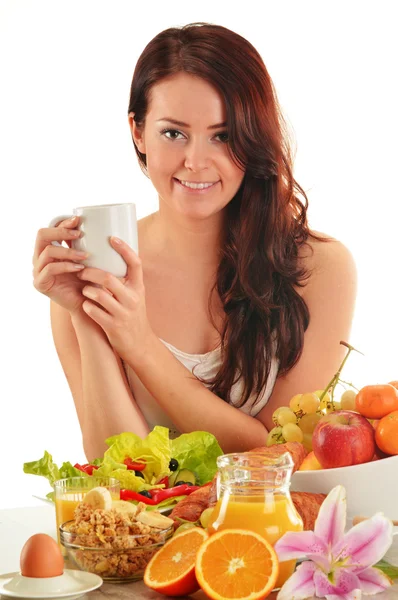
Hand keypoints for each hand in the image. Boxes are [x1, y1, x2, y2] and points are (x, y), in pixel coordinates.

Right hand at [32, 216, 87, 313]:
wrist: (88, 303)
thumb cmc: (89, 279)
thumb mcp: (86, 258)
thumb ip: (82, 243)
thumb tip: (90, 222)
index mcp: (48, 248)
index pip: (50, 229)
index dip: (61, 222)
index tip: (78, 220)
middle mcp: (40, 257)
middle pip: (42, 235)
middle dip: (60, 231)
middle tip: (79, 234)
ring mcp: (38, 270)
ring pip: (47, 251)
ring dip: (68, 251)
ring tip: (86, 255)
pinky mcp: (40, 283)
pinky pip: (49, 269)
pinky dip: (65, 266)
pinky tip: (80, 268)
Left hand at [76, 237, 153, 361]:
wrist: (139, 344)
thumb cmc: (132, 315)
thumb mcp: (134, 295)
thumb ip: (124, 280)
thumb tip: (108, 257)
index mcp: (139, 288)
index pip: (135, 263)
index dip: (124, 249)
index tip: (112, 238)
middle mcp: (133, 299)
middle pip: (108, 278)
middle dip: (90, 272)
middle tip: (81, 271)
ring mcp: (123, 313)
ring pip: (98, 294)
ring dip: (86, 290)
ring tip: (84, 289)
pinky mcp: (113, 326)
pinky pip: (93, 311)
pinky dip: (86, 305)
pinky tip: (85, 304)